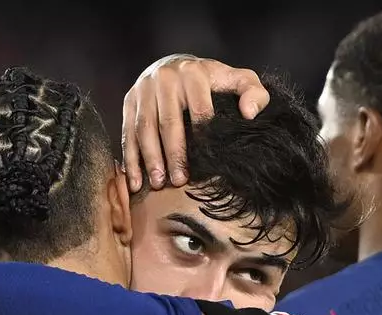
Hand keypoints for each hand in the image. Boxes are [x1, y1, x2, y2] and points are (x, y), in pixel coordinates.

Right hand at [121, 54, 269, 191]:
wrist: (173, 65)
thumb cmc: (210, 81)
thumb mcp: (237, 79)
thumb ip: (254, 93)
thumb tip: (249, 114)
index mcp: (193, 73)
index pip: (199, 110)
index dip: (203, 139)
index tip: (207, 163)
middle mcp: (165, 78)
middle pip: (169, 122)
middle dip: (174, 154)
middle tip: (179, 181)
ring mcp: (143, 90)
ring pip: (145, 128)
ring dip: (150, 159)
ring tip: (158, 183)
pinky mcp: (129, 101)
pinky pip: (128, 132)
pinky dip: (131, 159)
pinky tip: (135, 181)